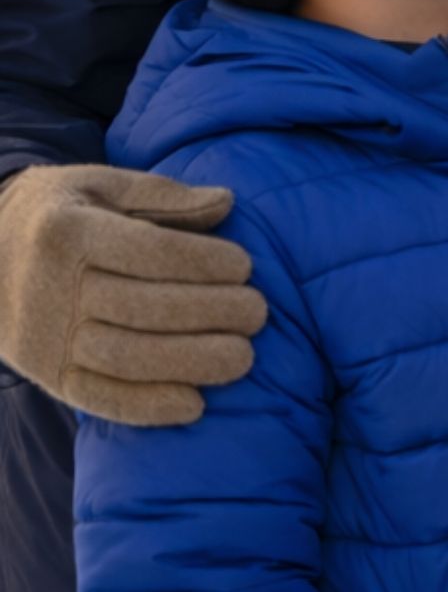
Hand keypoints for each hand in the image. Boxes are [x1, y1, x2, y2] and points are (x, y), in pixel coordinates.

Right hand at [0, 165, 265, 424]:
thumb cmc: (59, 214)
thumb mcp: (100, 184)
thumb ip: (163, 195)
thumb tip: (226, 204)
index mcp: (68, 232)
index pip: (149, 251)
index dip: (204, 262)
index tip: (245, 267)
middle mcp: (52, 288)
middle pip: (144, 307)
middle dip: (212, 313)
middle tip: (258, 312)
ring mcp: (47, 339)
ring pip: (127, 358)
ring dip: (193, 362)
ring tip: (244, 357)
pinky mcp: (48, 376)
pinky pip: (100, 399)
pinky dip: (149, 407)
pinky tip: (195, 404)